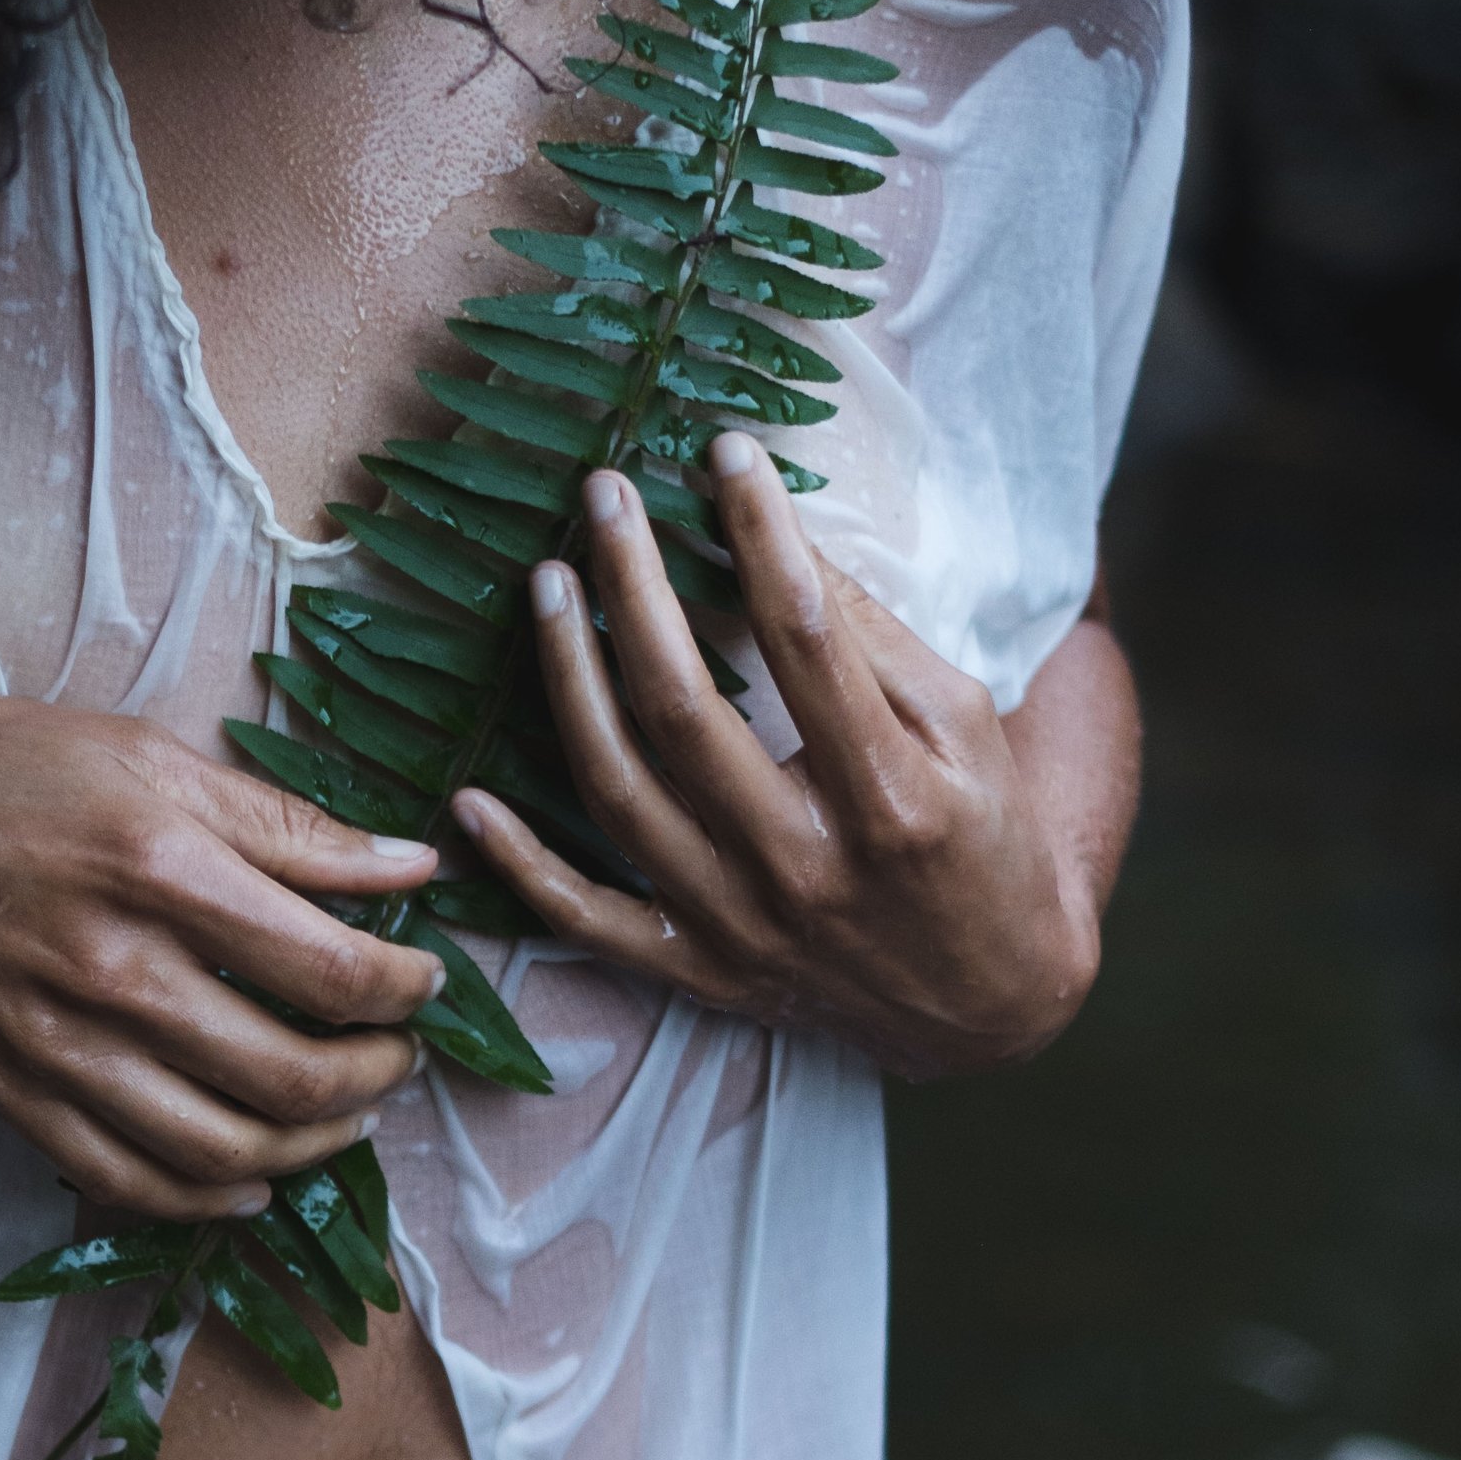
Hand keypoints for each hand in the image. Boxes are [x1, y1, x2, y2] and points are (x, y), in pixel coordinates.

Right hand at [0, 681, 442, 1216]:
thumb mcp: (146, 756)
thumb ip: (283, 824)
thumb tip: (410, 867)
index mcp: (160, 869)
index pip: (333, 970)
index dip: (406, 989)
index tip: (425, 979)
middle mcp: (114, 972)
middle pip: (294, 1075)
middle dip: (378, 1076)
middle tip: (399, 1053)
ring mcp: (57, 1048)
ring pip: (226, 1149)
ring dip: (313, 1147)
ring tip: (347, 1114)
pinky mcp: (10, 1094)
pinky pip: (130, 1182)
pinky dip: (209, 1198)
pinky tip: (252, 1180)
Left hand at [451, 441, 1106, 1078]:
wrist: (992, 1007)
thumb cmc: (989, 842)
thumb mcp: (972, 735)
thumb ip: (880, 644)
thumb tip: (784, 542)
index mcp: (892, 797)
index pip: (804, 638)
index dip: (758, 532)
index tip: (724, 452)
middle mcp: (806, 865)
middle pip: (686, 708)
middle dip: (634, 586)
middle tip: (603, 496)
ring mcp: (742, 926)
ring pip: (620, 793)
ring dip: (568, 680)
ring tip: (547, 585)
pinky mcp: (701, 971)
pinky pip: (587, 921)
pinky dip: (519, 866)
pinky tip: (468, 798)